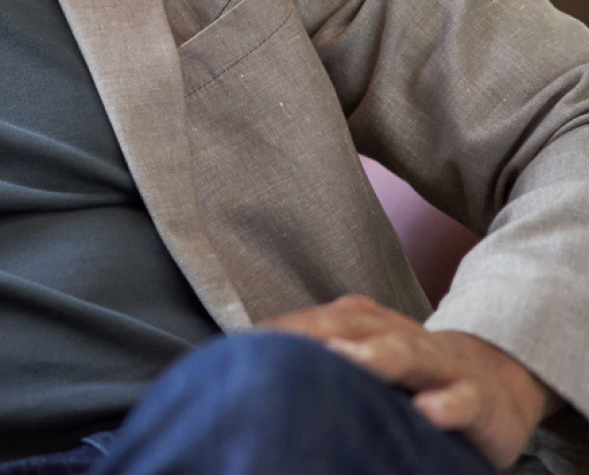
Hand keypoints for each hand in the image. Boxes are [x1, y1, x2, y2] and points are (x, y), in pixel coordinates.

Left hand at [261, 295, 559, 468]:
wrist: (495, 380)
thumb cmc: (408, 375)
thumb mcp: (362, 359)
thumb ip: (315, 359)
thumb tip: (245, 368)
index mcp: (363, 325)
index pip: (314, 323)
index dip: (279, 333)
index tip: (240, 349)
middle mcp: (396, 335)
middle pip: (352, 328)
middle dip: (315, 334)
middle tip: (279, 349)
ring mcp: (439, 364)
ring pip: (405, 353)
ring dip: (375, 356)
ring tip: (344, 361)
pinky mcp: (477, 398)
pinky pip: (462, 399)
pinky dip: (447, 403)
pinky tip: (429, 412)